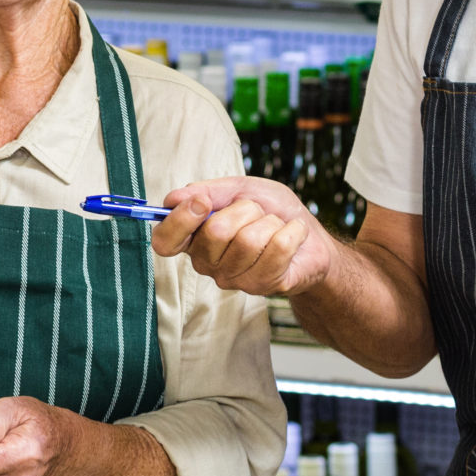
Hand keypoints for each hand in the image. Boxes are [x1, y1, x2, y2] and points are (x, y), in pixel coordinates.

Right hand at [149, 177, 336, 297]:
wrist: (311, 237)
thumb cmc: (272, 211)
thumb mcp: (240, 189)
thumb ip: (207, 191)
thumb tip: (174, 198)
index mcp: (194, 238)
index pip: (165, 241)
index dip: (180, 221)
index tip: (202, 202)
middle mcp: (207, 263)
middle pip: (215, 232)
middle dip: (245, 210)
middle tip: (257, 212)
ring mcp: (234, 279)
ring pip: (249, 240)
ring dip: (270, 222)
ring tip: (275, 226)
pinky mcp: (262, 286)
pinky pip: (277, 248)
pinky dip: (292, 232)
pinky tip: (293, 236)